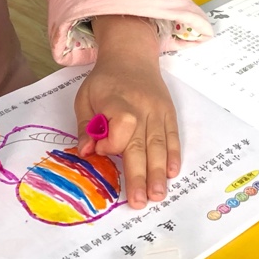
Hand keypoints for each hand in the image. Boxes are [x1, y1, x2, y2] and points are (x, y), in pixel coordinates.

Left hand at [75, 16, 178, 207]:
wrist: (131, 56)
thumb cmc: (104, 81)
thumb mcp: (85, 98)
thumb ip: (86, 127)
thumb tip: (86, 153)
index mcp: (119, 102)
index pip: (120, 130)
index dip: (111, 146)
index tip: (101, 151)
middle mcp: (142, 108)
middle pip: (141, 145)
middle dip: (140, 176)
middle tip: (139, 202)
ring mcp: (158, 111)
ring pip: (159, 145)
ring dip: (158, 173)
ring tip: (158, 195)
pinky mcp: (168, 113)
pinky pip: (172, 136)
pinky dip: (173, 155)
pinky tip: (171, 173)